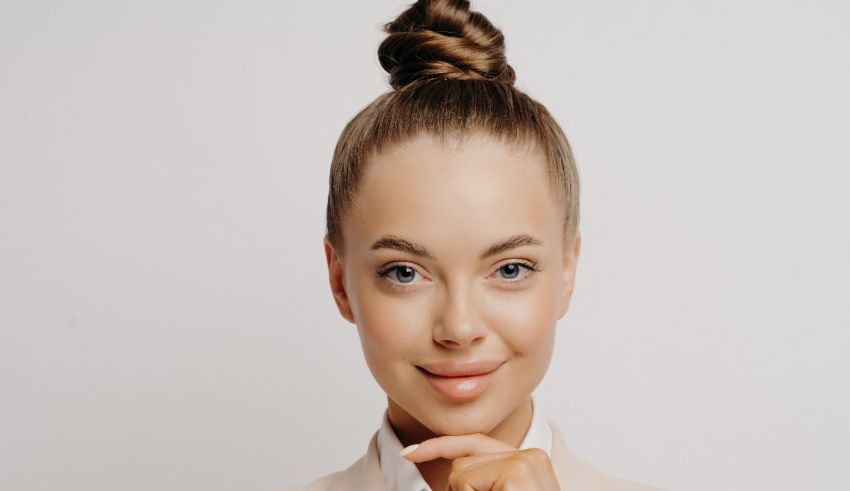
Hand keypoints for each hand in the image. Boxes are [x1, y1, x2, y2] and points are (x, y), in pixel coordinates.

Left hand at [401, 433, 560, 490]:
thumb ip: (478, 482)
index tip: (409, 454)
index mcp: (529, 463)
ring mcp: (526, 461)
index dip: (440, 446)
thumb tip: (446, 483)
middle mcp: (531, 455)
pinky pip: (465, 482)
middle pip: (464, 461)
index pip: (476, 444)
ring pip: (460, 472)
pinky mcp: (517, 472)